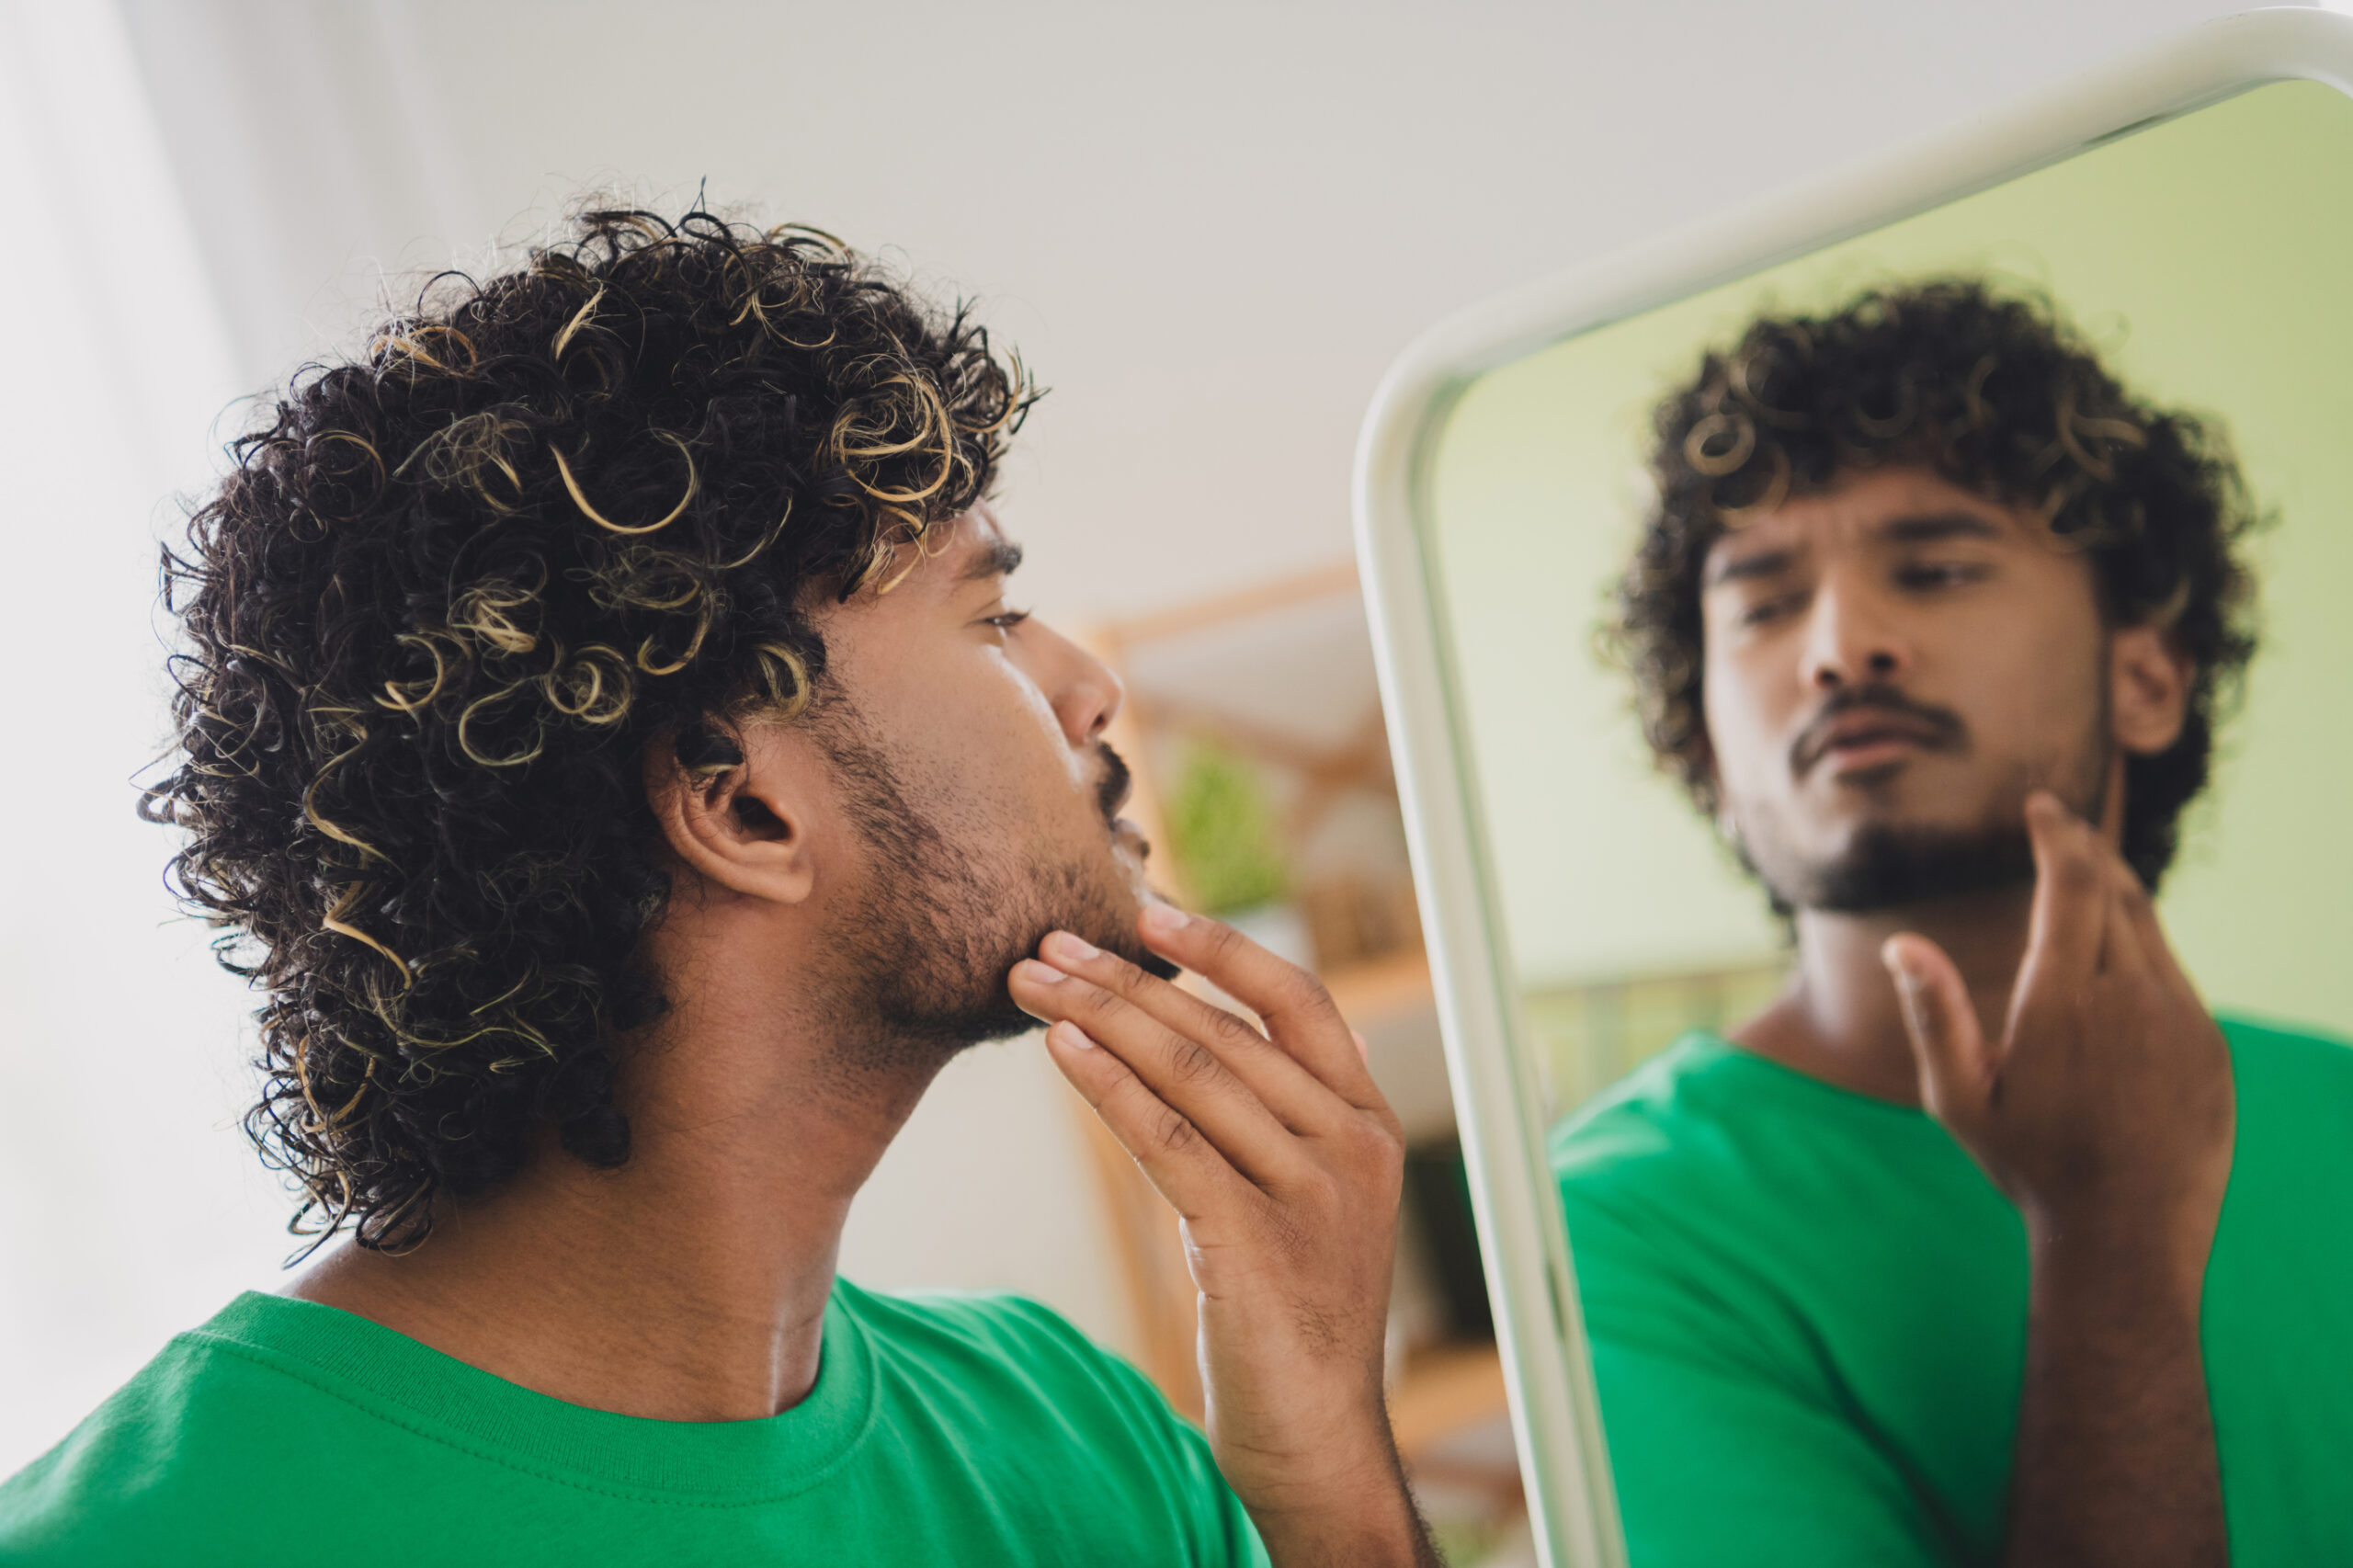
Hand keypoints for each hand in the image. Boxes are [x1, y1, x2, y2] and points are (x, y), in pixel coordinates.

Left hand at [1008, 904, 1430, 1565]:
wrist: (1315, 1434)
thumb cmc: (1297, 1313)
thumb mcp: (1317, 1201)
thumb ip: (1294, 1119)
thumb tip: (1258, 1034)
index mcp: (1369, 1123)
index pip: (1299, 1002)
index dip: (1222, 949)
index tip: (1147, 910)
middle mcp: (1350, 1147)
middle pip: (1223, 1032)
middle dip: (1125, 979)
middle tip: (1047, 944)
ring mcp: (1309, 1194)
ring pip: (1189, 1073)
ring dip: (1098, 1016)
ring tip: (1033, 983)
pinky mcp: (1253, 1242)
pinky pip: (1167, 1139)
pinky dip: (1106, 1085)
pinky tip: (1058, 1050)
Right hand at [1881, 792, 2234, 1286]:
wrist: (2127, 1237)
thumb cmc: (2028, 1167)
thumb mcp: (1958, 1099)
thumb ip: (1933, 1014)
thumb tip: (1902, 941)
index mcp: (2063, 1003)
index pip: (2072, 884)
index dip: (2059, 834)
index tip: (2044, 806)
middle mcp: (2132, 1000)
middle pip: (2116, 893)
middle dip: (2086, 854)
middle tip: (2060, 830)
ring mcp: (2182, 1022)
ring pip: (2150, 931)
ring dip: (2117, 897)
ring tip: (2086, 883)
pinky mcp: (2210, 1047)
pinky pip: (2175, 977)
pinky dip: (2143, 952)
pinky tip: (2117, 968)